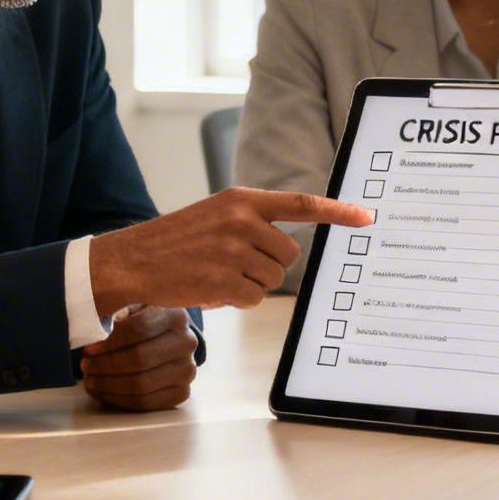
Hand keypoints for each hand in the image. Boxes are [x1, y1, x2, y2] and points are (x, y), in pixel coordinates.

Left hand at [81, 306, 197, 410]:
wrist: (170, 340)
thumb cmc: (145, 321)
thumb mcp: (132, 308)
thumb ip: (115, 312)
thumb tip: (96, 331)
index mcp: (175, 316)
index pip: (138, 329)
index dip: (110, 341)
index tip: (89, 348)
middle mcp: (186, 343)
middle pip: (139, 359)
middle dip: (106, 365)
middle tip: (85, 366)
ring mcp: (186, 371)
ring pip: (140, 385)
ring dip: (108, 385)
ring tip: (90, 380)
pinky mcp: (181, 393)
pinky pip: (144, 403)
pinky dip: (118, 400)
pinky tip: (102, 392)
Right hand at [90, 187, 374, 312]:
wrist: (132, 259)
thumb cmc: (176, 239)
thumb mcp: (215, 214)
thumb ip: (251, 221)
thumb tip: (286, 246)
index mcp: (242, 200)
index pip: (301, 204)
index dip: (337, 212)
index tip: (366, 217)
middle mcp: (241, 222)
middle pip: (288, 255)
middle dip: (268, 265)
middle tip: (235, 263)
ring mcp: (232, 252)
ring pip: (271, 279)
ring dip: (250, 284)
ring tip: (217, 273)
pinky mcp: (222, 281)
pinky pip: (252, 298)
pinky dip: (235, 299)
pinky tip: (210, 287)